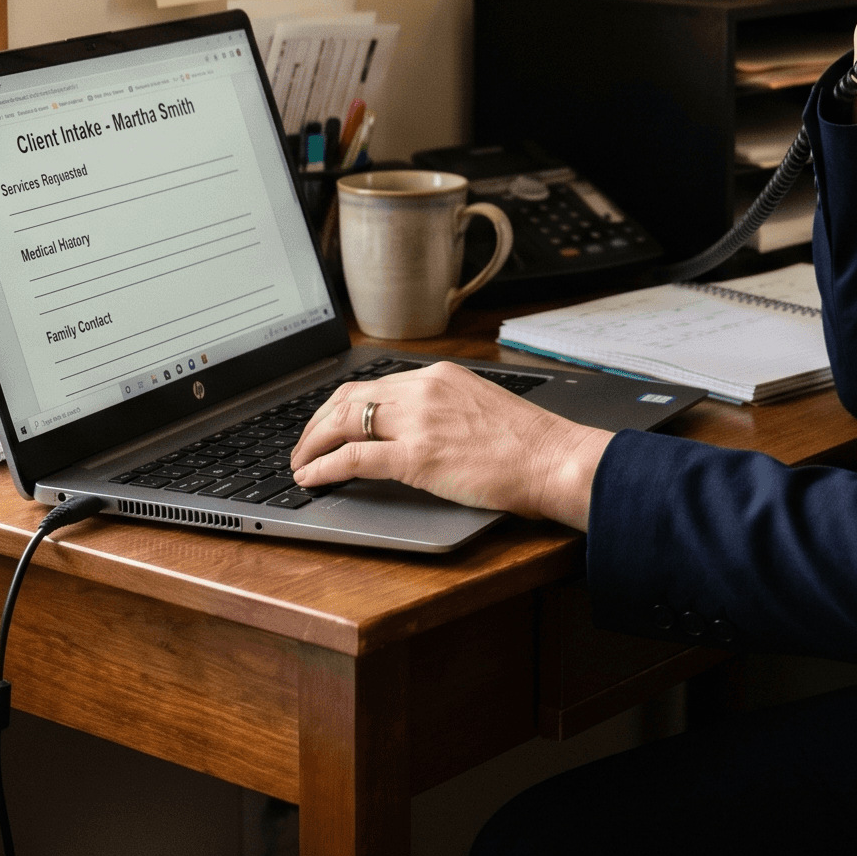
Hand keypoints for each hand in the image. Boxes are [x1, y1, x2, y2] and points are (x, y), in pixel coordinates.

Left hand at [287, 362, 613, 529]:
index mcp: (439, 376)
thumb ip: (443, 409)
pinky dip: (325, 468)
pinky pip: (353, 458)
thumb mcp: (479, 408)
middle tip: (302, 446)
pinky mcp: (418, 457)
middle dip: (315, 423)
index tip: (326, 423)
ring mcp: (419, 422)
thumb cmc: (529, 445)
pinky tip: (313, 478)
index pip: (373, 385)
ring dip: (312, 444)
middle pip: (348, 398)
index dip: (339, 406)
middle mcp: (424, 390)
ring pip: (343, 423)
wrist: (555, 460)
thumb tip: (412, 429)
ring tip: (301, 464)